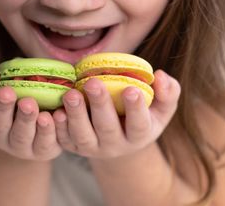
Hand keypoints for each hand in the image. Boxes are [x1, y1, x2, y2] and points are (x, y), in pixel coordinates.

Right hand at [0, 47, 61, 160]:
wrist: (29, 127)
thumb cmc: (2, 98)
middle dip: (1, 107)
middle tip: (7, 91)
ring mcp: (19, 145)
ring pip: (21, 136)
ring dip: (25, 120)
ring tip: (30, 103)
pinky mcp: (41, 150)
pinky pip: (44, 143)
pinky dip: (48, 131)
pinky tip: (52, 116)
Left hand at [53, 70, 180, 158]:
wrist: (121, 138)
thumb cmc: (145, 115)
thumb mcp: (162, 107)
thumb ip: (168, 92)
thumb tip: (160, 76)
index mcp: (140, 135)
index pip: (139, 124)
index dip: (136, 108)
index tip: (131, 89)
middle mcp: (116, 145)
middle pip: (107, 129)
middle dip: (100, 106)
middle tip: (93, 83)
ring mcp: (93, 147)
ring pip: (83, 136)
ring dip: (76, 115)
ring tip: (71, 94)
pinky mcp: (73, 146)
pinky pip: (63, 140)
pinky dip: (58, 127)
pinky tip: (55, 111)